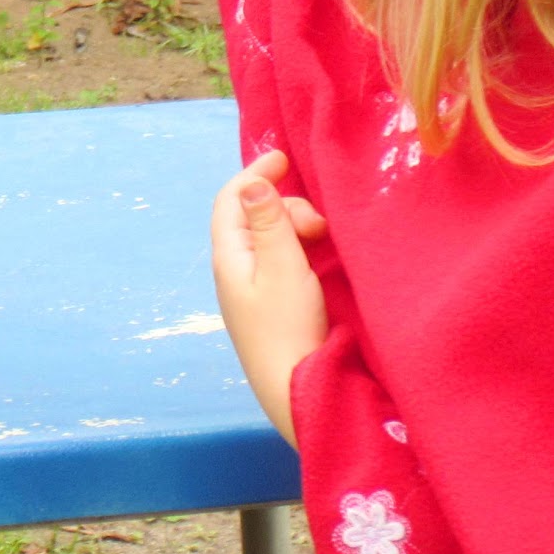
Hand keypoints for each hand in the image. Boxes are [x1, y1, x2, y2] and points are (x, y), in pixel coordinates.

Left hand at [211, 150, 328, 447]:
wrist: (297, 394)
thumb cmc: (288, 328)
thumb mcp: (282, 267)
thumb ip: (270, 223)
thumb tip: (252, 183)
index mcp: (229, 257)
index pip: (231, 200)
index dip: (254, 174)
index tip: (284, 159)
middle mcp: (237, 270)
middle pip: (254, 217)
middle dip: (286, 206)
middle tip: (319, 224)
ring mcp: (255, 290)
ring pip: (271, 238)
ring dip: (296, 227)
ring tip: (324, 238)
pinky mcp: (275, 306)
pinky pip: (283, 260)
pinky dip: (301, 248)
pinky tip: (322, 255)